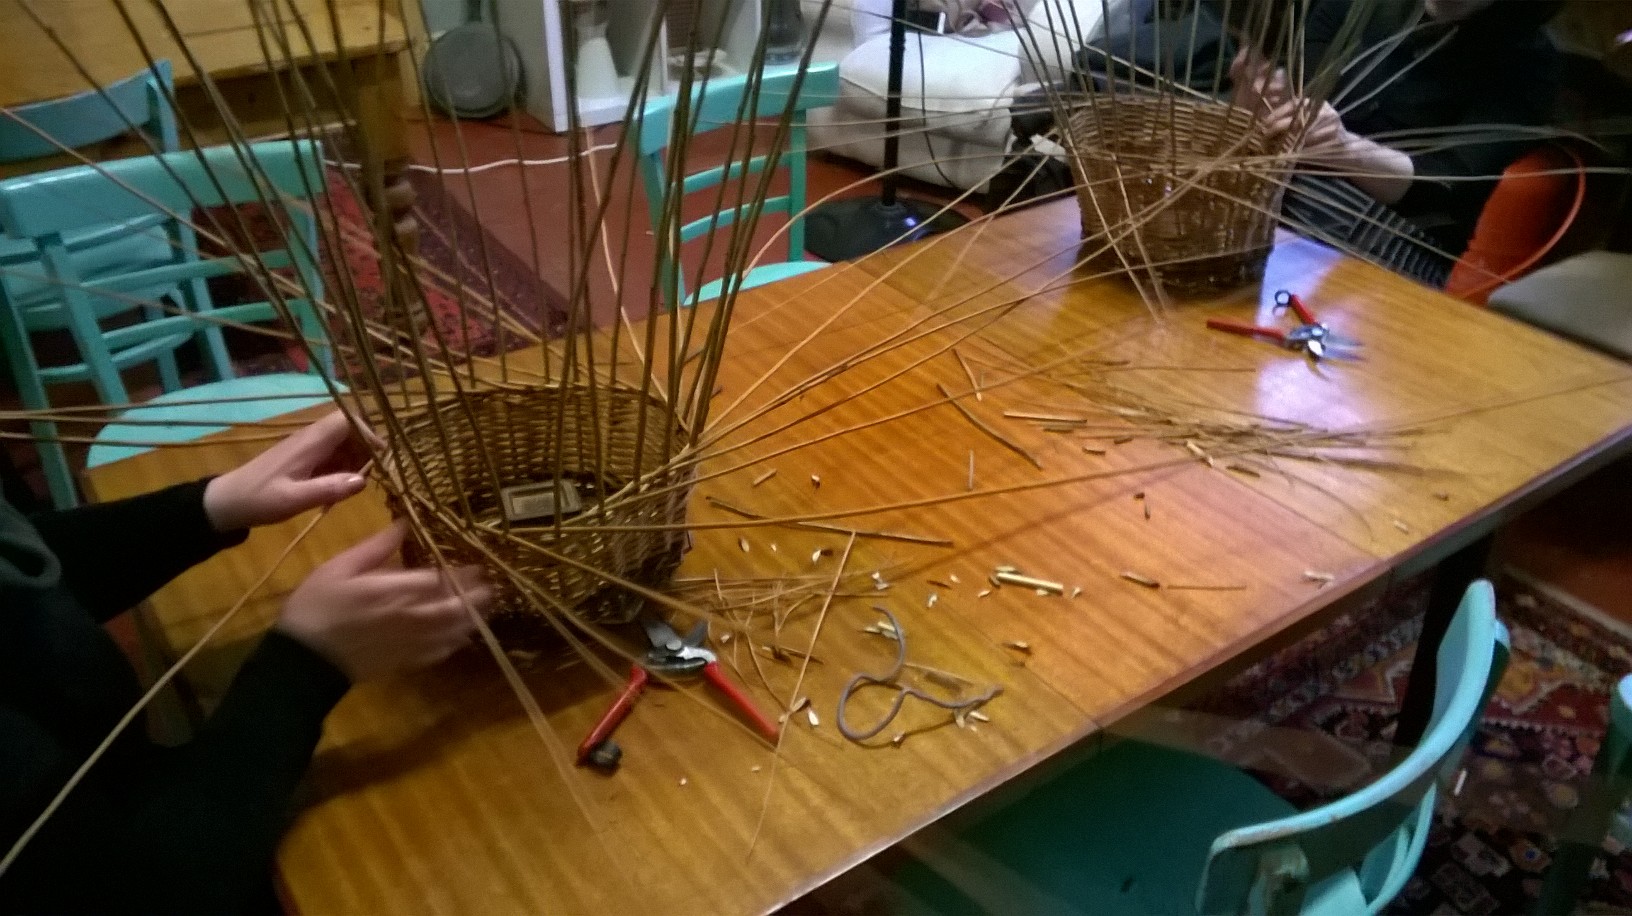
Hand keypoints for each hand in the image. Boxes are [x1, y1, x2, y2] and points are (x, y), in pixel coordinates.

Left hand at [204, 411, 380, 531]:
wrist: (227, 502)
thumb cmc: (259, 499)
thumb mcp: (294, 500)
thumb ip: (328, 489)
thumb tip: (363, 481)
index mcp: (310, 442)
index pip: (349, 419)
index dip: (370, 433)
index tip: (383, 458)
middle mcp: (312, 438)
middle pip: (351, 428)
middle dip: (367, 447)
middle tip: (374, 474)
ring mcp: (308, 447)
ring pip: (345, 441)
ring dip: (358, 458)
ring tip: (359, 484)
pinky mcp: (305, 458)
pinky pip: (334, 453)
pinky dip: (345, 466)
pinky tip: (342, 487)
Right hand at [276, 521, 492, 681]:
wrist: (303, 661)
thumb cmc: (317, 606)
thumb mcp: (339, 567)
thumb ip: (376, 547)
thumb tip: (404, 524)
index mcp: (396, 589)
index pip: (441, 579)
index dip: (464, 572)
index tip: (479, 565)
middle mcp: (412, 616)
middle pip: (457, 606)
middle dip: (477, 596)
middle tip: (491, 585)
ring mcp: (411, 642)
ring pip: (454, 631)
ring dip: (473, 618)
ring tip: (485, 607)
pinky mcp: (406, 662)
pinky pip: (439, 652)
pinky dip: (454, 642)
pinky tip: (460, 635)